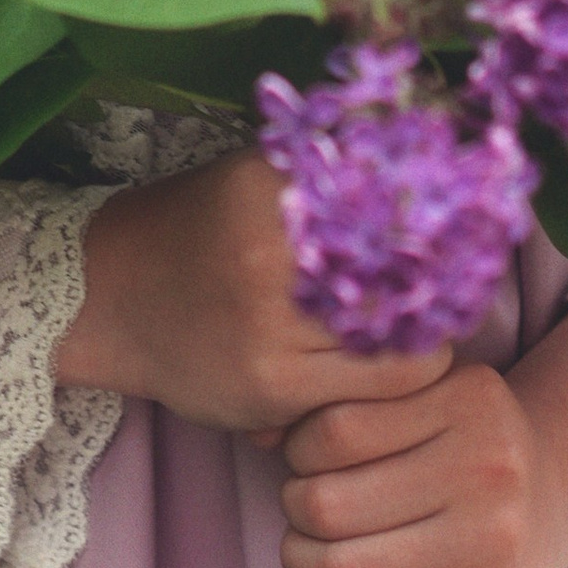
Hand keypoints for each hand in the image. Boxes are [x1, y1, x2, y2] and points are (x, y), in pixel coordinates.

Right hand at [53, 149, 449, 440]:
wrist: (106, 298)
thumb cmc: (197, 229)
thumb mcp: (256, 179)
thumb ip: (332, 179)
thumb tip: (437, 179)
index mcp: (271, 188)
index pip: (399, 202)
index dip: (442, 222)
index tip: (461, 230)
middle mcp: (270, 253)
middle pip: (410, 269)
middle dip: (443, 281)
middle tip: (454, 284)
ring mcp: (270, 327)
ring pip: (404, 337)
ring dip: (425, 336)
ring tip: (414, 327)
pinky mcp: (270, 386)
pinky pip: (376, 388)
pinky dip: (394, 379)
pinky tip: (379, 365)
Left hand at [277, 307, 567, 567]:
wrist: (559, 484)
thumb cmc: (462, 435)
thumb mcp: (422, 391)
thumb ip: (349, 402)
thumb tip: (258, 434)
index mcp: (465, 399)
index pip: (333, 431)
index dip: (297, 451)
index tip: (304, 460)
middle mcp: (487, 465)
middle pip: (329, 504)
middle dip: (294, 513)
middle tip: (302, 512)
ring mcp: (497, 539)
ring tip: (307, 556)